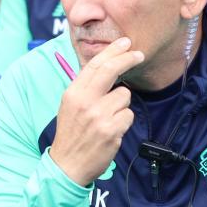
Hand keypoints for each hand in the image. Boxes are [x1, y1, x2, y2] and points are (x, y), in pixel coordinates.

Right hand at [49, 37, 143, 185]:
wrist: (68, 164)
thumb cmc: (71, 133)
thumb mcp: (70, 105)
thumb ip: (86, 87)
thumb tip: (107, 68)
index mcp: (73, 93)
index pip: (95, 65)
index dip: (112, 51)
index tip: (125, 43)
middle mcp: (85, 101)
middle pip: (111, 70)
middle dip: (127, 59)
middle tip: (139, 54)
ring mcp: (99, 116)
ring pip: (125, 96)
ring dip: (121, 105)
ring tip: (108, 118)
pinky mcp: (112, 130)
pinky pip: (128, 115)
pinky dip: (124, 121)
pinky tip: (111, 130)